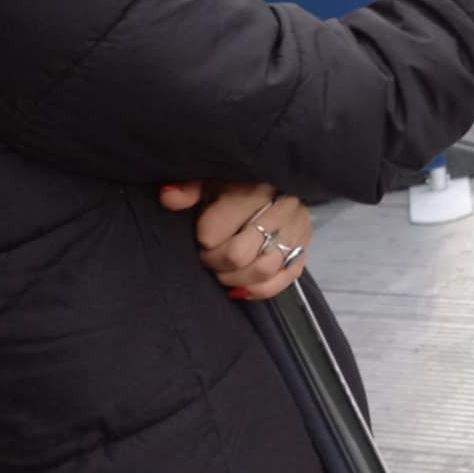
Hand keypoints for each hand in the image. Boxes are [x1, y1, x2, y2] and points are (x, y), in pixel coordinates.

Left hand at [159, 181, 311, 299]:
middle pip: (239, 255)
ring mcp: (297, 231)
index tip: (201, 237)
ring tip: (224, 272)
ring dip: (235, 279)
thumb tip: (168, 197)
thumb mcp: (211, 182)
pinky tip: (241, 287)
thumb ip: (189, 190)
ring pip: (263, 270)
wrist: (276, 187)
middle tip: (210, 257)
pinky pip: (283, 280)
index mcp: (254, 189)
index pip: (214, 232)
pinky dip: (258, 290)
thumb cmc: (237, 186)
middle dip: (216, 263)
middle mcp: (281, 209)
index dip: (202, 242)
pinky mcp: (305, 248)